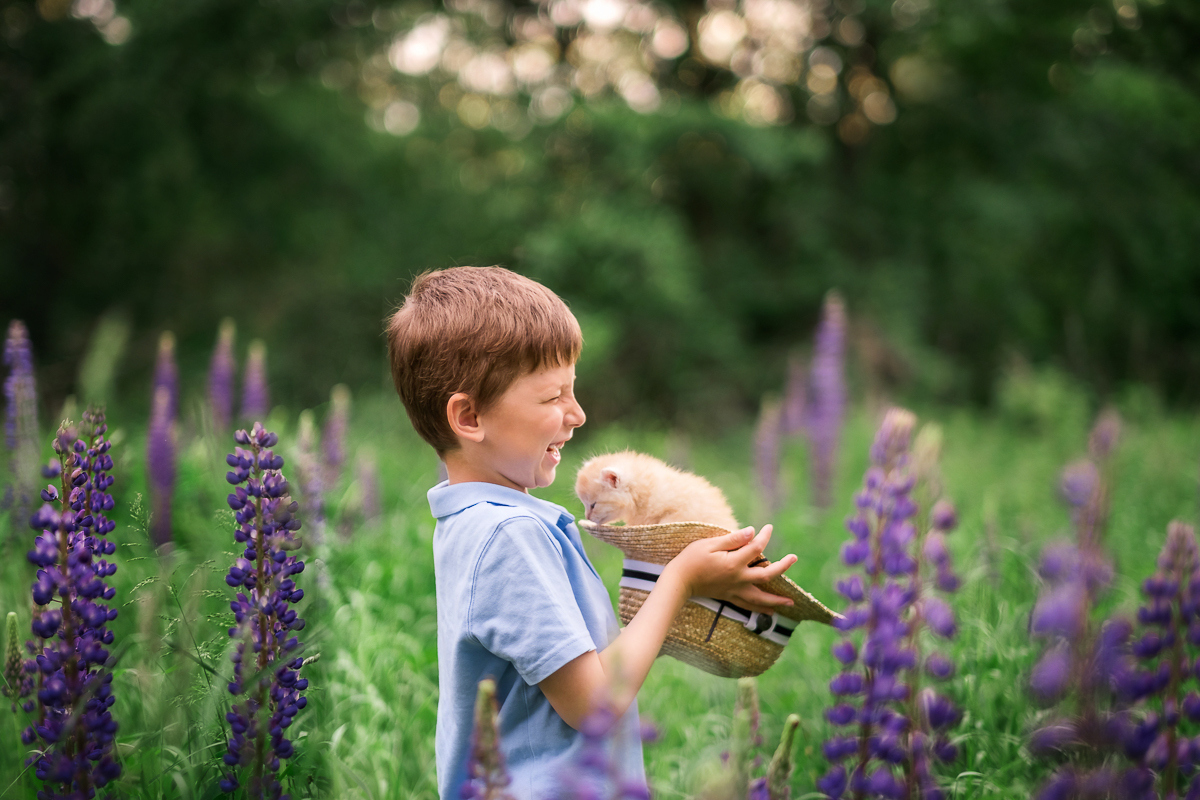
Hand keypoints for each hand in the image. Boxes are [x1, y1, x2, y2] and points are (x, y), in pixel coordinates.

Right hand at [663, 525, 797, 615]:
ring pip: (761, 598)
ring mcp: (734, 590)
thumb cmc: (691, 559)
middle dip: (783, 566)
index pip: (756, 548)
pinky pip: (749, 605)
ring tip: (790, 602)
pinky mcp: (729, 597)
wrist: (679, 581)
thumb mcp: (709, 544)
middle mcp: (738, 579)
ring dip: (777, 599)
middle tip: (794, 558)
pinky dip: (761, 609)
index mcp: (733, 563)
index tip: (769, 528)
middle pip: (767, 574)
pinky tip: (769, 611)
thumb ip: (733, 539)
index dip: (764, 536)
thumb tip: (752, 531)